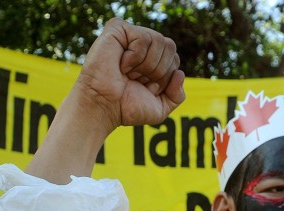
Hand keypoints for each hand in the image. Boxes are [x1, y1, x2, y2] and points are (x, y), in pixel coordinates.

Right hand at [74, 18, 185, 134]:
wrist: (103, 107)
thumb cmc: (126, 108)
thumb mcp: (159, 109)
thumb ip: (177, 95)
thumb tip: (180, 73)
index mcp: (152, 59)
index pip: (175, 60)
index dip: (164, 78)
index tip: (145, 88)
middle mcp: (142, 45)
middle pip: (171, 46)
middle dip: (158, 71)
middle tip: (136, 79)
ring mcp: (130, 35)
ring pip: (159, 40)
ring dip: (146, 65)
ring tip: (127, 72)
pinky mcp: (117, 28)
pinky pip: (143, 37)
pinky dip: (135, 57)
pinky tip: (121, 64)